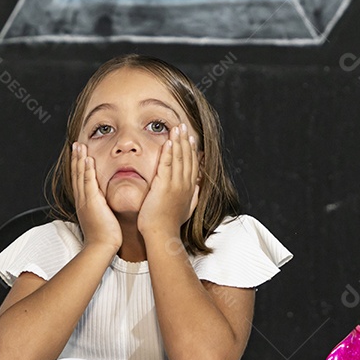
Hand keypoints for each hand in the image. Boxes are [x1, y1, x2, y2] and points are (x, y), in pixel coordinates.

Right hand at [71, 142, 121, 251]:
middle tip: (75, 144)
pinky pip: (89, 182)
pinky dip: (87, 170)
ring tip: (79, 146)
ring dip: (79, 159)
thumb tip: (106, 204)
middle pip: (76, 174)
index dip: (78, 166)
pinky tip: (87, 160)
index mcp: (84, 203)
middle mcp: (82, 200)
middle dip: (76, 158)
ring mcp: (85, 200)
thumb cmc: (104, 237)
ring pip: (80, 175)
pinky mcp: (92, 202)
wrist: (101, 247)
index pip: (79, 180)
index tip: (79, 154)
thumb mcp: (101, 218)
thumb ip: (102, 208)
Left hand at [137, 124, 199, 238]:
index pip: (193, 164)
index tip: (191, 138)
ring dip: (178, 141)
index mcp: (189, 188)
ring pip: (178, 158)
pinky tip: (168, 141)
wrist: (162, 234)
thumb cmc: (170, 224)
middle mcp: (185, 184)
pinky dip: (168, 152)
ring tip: (177, 127)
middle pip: (187, 157)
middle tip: (184, 126)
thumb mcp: (187, 209)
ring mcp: (175, 184)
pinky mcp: (163, 186)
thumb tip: (198, 187)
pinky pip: (166, 165)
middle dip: (186, 140)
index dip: (192, 150)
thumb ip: (193, 196)